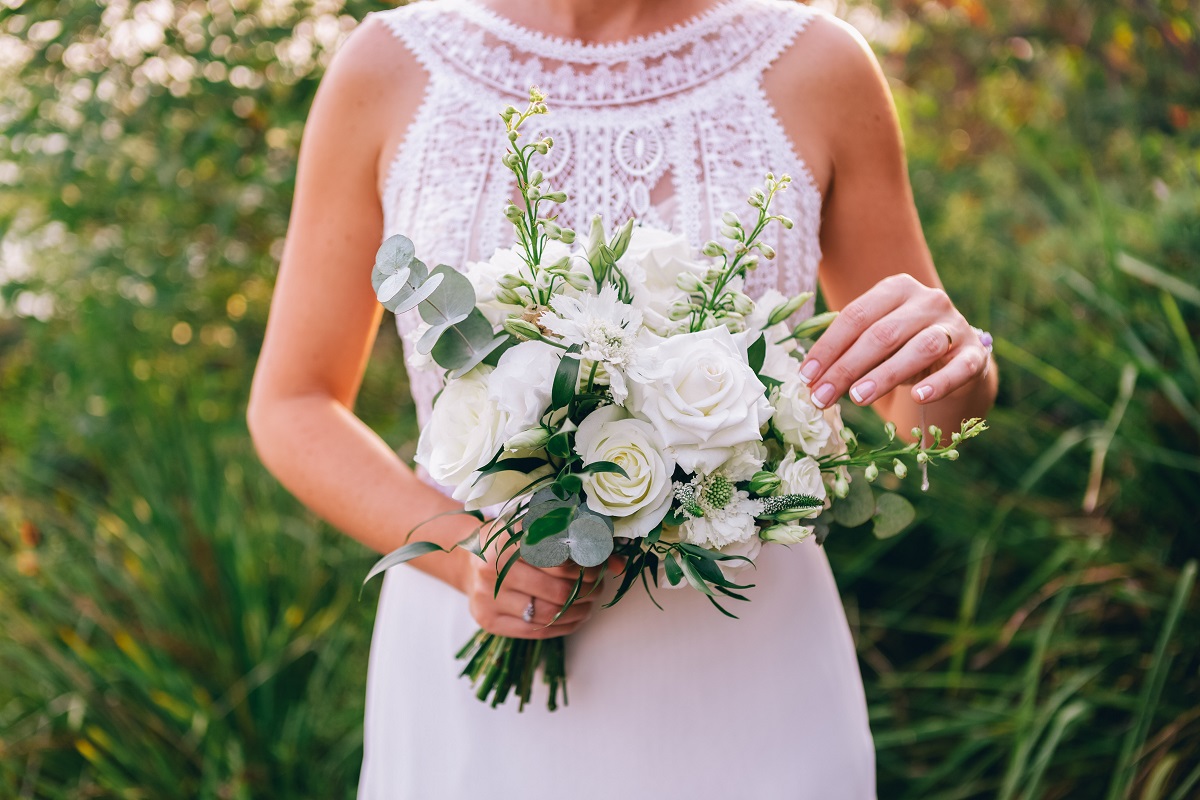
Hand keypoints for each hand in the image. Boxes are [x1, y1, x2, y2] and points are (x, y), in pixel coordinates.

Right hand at [463, 545, 607, 639]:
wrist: (469, 559)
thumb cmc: (513, 541)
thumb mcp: (539, 530)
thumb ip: (578, 543)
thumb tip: (619, 564)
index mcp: (505, 539)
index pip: (559, 560)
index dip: (586, 566)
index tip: (598, 565)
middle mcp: (491, 569)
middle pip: (557, 591)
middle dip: (586, 591)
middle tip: (598, 586)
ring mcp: (487, 598)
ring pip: (548, 614)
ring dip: (578, 611)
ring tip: (589, 602)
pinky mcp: (488, 621)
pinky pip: (536, 631)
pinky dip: (563, 626)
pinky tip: (574, 617)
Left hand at [798, 273, 989, 408]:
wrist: (955, 357)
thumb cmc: (902, 347)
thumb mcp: (874, 341)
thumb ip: (847, 351)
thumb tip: (811, 379)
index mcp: (896, 289)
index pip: (855, 316)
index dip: (828, 347)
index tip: (806, 376)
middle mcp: (928, 300)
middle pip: (882, 334)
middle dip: (847, 367)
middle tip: (822, 396)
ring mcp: (954, 325)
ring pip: (918, 348)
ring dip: (884, 375)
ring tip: (857, 398)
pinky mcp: (975, 353)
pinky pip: (959, 368)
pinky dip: (939, 383)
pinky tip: (918, 396)